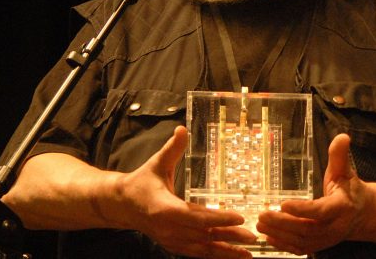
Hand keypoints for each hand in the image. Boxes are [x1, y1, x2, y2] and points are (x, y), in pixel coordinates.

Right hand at [117, 126, 256, 257]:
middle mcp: (169, 229)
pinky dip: (214, 255)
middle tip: (253, 237)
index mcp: (165, 209)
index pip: (197, 217)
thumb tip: (182, 129)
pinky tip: (231, 255)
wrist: (122, 205)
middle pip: (204, 235)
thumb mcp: (156, 164)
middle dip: (229, 236)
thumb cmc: (141, 182)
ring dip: (226, 251)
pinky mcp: (173, 246)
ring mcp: (171, 240)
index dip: (219, 218)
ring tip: (248, 254)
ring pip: (202, 249)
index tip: (240, 217)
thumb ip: (172, 149)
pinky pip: (196, 253)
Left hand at [256, 134, 368, 254]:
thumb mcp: (345, 171)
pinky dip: (284, 245)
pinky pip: (300, 249)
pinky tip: (269, 237)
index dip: (302, 209)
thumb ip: (340, 156)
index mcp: (341, 207)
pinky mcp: (319, 245)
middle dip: (283, 223)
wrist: (362, 214)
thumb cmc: (350, 190)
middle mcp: (334, 227)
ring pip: (301, 241)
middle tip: (263, 215)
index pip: (320, 210)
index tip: (283, 204)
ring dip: (279, 234)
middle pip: (307, 228)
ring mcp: (326, 239)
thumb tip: (342, 136)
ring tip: (261, 224)